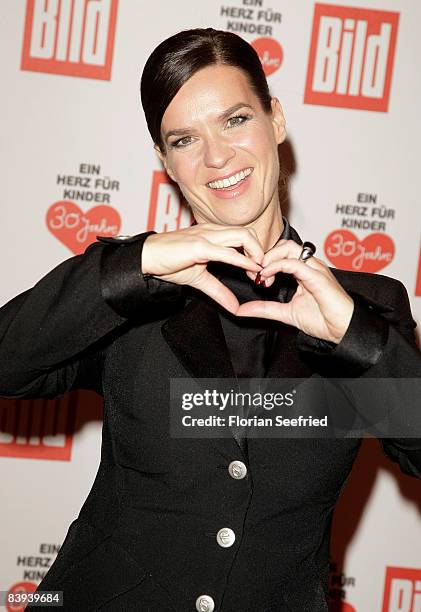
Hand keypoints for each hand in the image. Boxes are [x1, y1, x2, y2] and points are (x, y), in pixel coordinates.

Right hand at [141, 224, 263, 313]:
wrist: (147, 257)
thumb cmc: (168, 262)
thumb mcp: (199, 280)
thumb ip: (218, 291)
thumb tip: (234, 307)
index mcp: (214, 235)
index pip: (244, 236)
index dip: (256, 252)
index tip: (259, 271)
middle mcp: (213, 232)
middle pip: (248, 232)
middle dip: (261, 251)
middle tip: (263, 270)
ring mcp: (207, 237)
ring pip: (242, 236)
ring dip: (256, 252)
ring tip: (259, 269)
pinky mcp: (199, 246)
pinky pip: (226, 251)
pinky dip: (242, 260)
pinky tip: (250, 268)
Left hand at [237, 239, 353, 342]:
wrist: (342, 330)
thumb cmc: (322, 320)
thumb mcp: (285, 313)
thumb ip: (264, 309)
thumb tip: (241, 310)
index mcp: (304, 271)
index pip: (282, 253)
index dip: (265, 261)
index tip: (255, 277)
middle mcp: (310, 266)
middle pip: (285, 244)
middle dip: (266, 255)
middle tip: (256, 272)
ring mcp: (315, 269)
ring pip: (289, 248)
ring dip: (270, 258)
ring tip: (262, 273)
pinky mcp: (318, 277)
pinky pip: (295, 263)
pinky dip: (277, 266)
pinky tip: (267, 275)